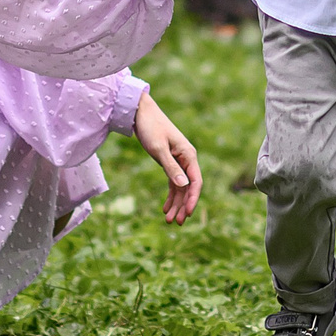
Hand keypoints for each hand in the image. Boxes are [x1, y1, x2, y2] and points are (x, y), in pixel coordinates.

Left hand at [132, 93, 201, 224]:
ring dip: (176, 203)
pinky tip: (165, 207)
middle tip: (176, 223)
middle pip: (188, 187)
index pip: (196, 181)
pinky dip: (170, 195)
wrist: (140, 113)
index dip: (192, 198)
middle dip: (183, 205)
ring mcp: (178, 161)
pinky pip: (173, 182)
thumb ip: (171, 168)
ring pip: (180, 187)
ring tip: (169, 220)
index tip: (187, 213)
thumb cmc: (150, 128)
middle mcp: (187, 159)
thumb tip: (184, 186)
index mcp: (189, 155)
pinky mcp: (169, 162)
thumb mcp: (159, 149)